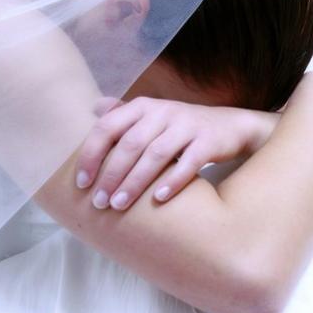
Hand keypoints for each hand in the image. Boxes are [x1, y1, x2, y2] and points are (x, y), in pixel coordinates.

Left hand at [75, 96, 266, 209]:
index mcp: (143, 106)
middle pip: (130, 144)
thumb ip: (123, 113)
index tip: (82, 183)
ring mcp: (187, 125)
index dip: (91, 154)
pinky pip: (189, 163)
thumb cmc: (180, 128)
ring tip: (119, 205)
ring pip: (156, 154)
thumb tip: (93, 108)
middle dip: (111, 174)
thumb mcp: (152, 115)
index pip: (107, 127)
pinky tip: (159, 200)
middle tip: (99, 203)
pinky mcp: (208, 141)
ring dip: (135, 182)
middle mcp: (163, 111)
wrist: (230, 127)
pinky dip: (173, 181)